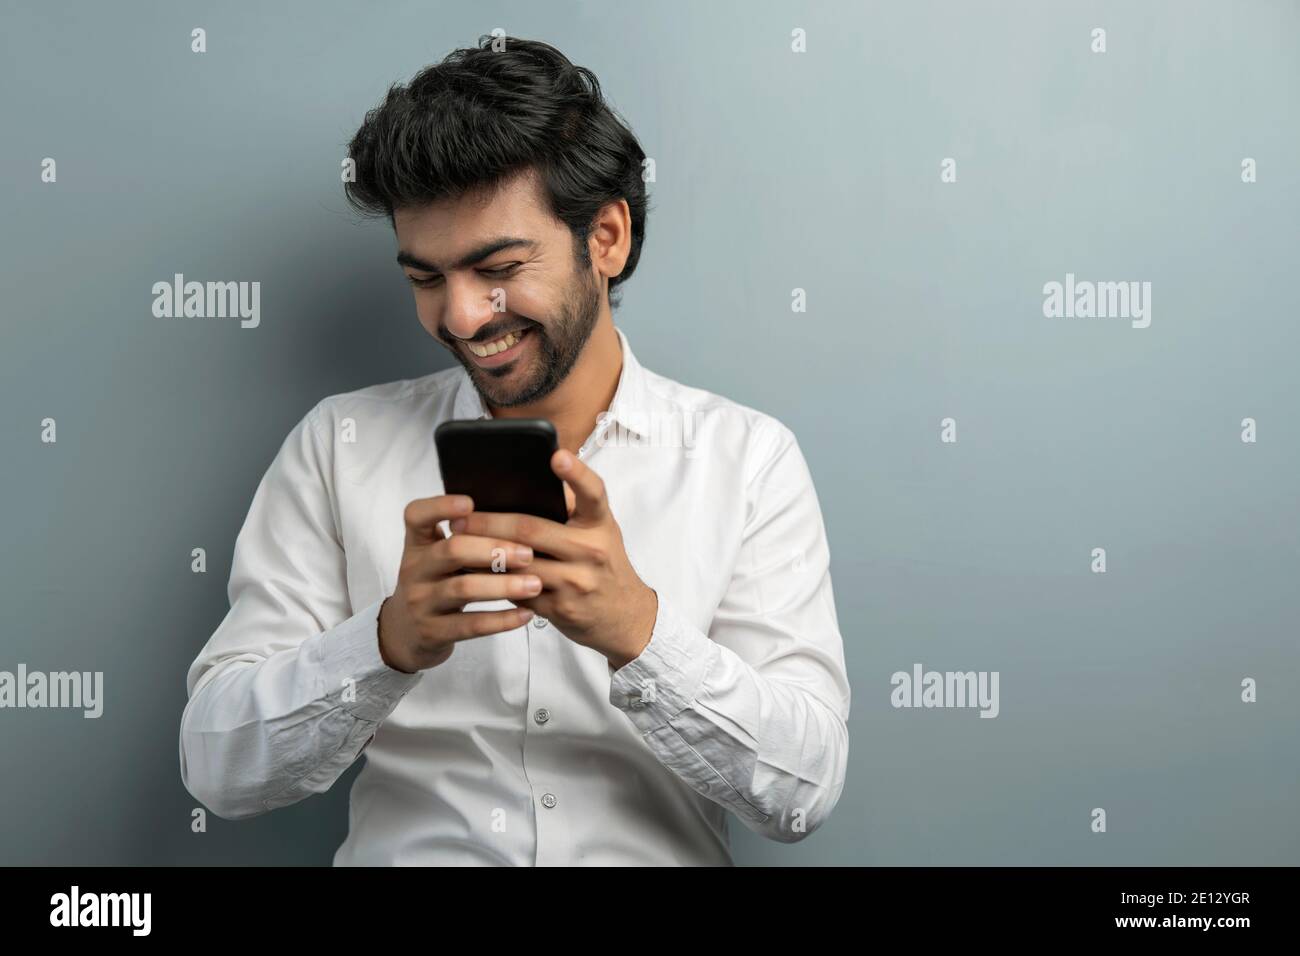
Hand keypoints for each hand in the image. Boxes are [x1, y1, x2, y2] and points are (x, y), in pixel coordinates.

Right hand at [378, 494, 540, 672]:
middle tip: (528, 554)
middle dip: (494, 550)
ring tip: (535, 585)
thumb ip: (464, 538)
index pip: (416, 516)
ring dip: (504, 586)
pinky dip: (501, 619)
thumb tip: (517, 520)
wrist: (405, 633)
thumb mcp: (437, 558)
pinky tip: (526, 614)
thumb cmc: (435, 585)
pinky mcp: (431, 632)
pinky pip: (470, 625)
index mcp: (417, 545)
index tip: (470, 503)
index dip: (440, 507)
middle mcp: (414, 570)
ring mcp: (420, 602)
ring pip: (463, 588)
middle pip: (452, 550)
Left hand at [449, 450, 657, 669]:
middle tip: (459, 517)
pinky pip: (517, 591)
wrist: (625, 616)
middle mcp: (591, 550)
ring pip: (517, 563)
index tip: (557, 455)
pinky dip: (492, 580)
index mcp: (600, 524)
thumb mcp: (599, 531)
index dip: (576, 473)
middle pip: (531, 529)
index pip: (593, 492)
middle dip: (489, 522)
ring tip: (456, 542)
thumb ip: (571, 509)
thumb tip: (523, 483)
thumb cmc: (604, 564)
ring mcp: (576, 581)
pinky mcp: (560, 608)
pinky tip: (471, 571)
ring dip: (482, 553)